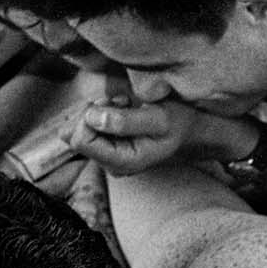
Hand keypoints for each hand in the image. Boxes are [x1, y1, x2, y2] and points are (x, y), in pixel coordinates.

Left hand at [62, 98, 251, 175]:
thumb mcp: (159, 117)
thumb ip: (125, 120)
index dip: (92, 114)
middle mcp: (111, 165)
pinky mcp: (106, 148)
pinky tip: (121, 110)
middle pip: (73, 134)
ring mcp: (108, 158)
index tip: (117, 103)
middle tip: (120, 102)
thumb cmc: (180, 123)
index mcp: (122, 161)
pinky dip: (99, 113)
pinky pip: (85, 128)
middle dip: (92, 112)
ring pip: (77, 129)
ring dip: (97, 110)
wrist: (193, 130)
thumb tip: (92, 117)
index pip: (80, 138)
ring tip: (124, 105)